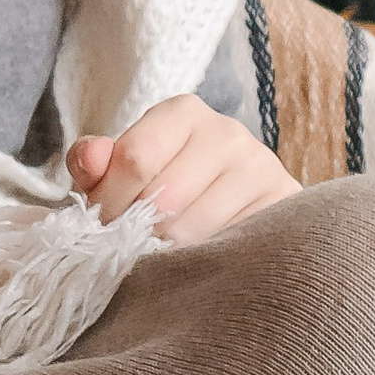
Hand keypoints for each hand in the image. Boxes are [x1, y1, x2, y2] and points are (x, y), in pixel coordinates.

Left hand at [67, 94, 296, 245]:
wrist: (231, 199)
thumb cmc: (161, 181)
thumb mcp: (120, 166)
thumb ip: (92, 161)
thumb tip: (90, 158)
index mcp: (183, 112)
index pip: (136, 157)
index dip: (109, 200)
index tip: (100, 225)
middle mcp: (228, 133)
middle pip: (164, 197)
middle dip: (134, 231)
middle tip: (126, 247)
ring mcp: (261, 168)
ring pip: (194, 229)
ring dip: (165, 252)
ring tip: (158, 254)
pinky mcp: (283, 205)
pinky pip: (229, 247)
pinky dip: (203, 262)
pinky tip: (194, 260)